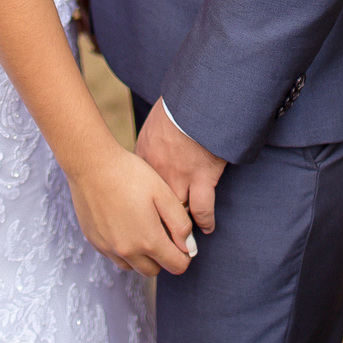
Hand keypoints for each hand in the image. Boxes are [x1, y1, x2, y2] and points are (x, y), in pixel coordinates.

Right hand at [67, 142, 194, 277]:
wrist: (92, 164)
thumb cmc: (130, 174)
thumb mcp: (163, 193)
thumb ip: (180, 223)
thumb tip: (188, 247)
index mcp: (148, 240)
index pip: (176, 266)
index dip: (184, 255)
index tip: (182, 240)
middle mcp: (127, 251)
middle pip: (154, 271)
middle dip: (163, 257)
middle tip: (162, 232)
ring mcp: (108, 248)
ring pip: (132, 266)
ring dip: (142, 256)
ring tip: (142, 228)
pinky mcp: (95, 241)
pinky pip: (114, 256)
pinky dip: (123, 249)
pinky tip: (123, 225)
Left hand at [136, 98, 226, 234]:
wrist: (198, 101)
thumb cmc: (178, 106)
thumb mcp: (154, 124)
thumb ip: (151, 142)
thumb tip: (153, 150)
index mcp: (143, 156)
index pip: (135, 190)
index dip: (138, 206)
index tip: (139, 217)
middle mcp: (157, 171)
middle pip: (151, 208)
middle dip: (154, 225)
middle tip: (157, 240)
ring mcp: (179, 176)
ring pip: (175, 214)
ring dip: (179, 228)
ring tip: (181, 241)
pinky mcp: (202, 177)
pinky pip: (202, 210)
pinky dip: (205, 221)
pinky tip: (207, 228)